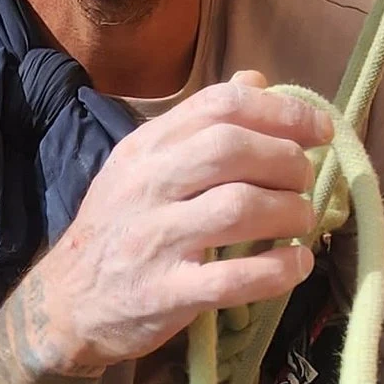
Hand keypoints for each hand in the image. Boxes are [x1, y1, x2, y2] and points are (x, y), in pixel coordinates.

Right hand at [29, 71, 328, 377]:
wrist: (64, 304)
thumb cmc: (118, 229)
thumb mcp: (144, 165)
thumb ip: (199, 124)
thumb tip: (257, 80)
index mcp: (146, 148)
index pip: (219, 105)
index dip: (281, 111)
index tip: (318, 130)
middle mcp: (147, 186)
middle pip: (231, 149)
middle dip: (287, 161)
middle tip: (305, 180)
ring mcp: (155, 241)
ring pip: (239, 208)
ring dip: (290, 212)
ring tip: (302, 221)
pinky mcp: (166, 294)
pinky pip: (233, 279)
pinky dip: (278, 270)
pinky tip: (296, 265)